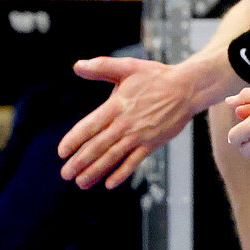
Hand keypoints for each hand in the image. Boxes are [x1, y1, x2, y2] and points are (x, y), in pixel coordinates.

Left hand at [58, 56, 198, 187]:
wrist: (187, 89)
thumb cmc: (157, 76)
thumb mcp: (128, 66)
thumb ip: (101, 66)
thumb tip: (77, 66)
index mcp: (116, 106)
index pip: (89, 127)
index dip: (73, 140)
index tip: (62, 152)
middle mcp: (125, 124)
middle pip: (97, 147)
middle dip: (79, 162)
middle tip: (65, 174)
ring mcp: (139, 136)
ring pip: (112, 157)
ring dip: (95, 171)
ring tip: (81, 183)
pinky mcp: (152, 143)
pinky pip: (134, 162)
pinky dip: (121, 173)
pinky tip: (109, 183)